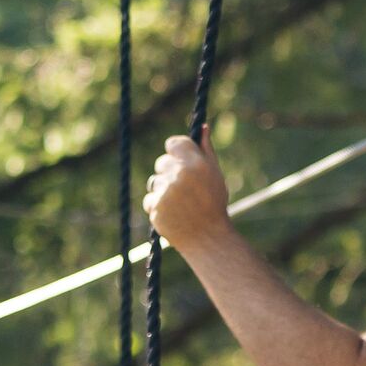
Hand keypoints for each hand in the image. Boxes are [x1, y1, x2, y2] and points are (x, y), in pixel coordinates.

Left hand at [147, 135, 233, 251]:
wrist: (208, 238)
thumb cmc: (214, 205)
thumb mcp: (216, 175)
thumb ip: (206, 150)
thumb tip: (203, 127)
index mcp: (197, 163)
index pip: (174, 143)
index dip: (176, 152)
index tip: (180, 160)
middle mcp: (180, 174)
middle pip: (162, 162)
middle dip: (169, 173)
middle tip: (184, 189)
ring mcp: (166, 191)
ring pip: (154, 182)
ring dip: (163, 190)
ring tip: (180, 204)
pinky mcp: (155, 207)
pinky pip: (150, 199)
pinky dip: (158, 206)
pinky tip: (173, 213)